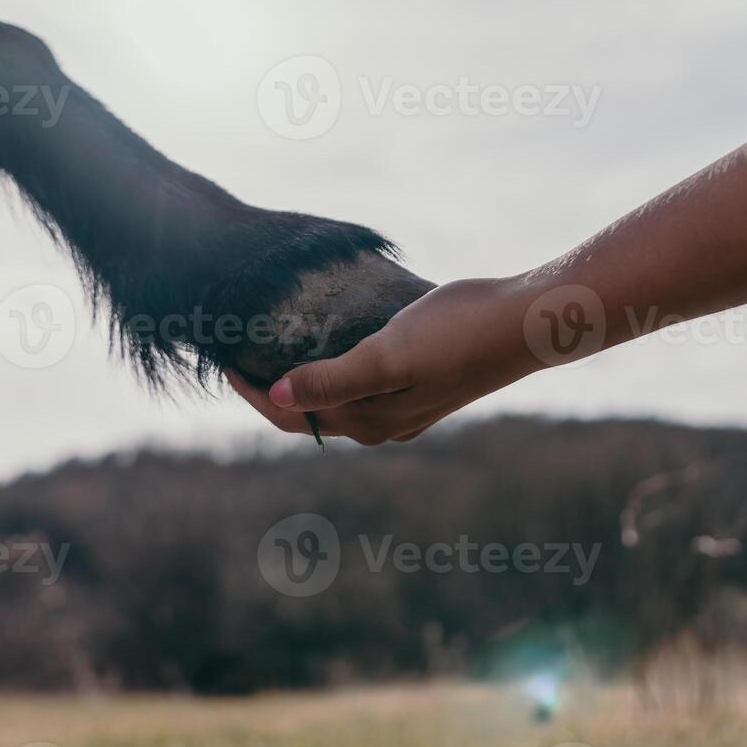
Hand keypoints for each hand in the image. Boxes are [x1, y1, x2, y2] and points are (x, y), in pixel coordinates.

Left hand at [226, 277, 545, 445]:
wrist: (526, 323)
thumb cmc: (457, 334)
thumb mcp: (387, 356)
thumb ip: (332, 380)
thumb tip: (276, 397)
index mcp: (368, 421)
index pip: (289, 415)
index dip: (250, 392)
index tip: (220, 361)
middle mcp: (381, 422)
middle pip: (307, 411)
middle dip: (268, 387)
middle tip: (236, 350)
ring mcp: (404, 405)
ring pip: (333, 397)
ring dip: (299, 378)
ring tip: (271, 344)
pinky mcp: (421, 381)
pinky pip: (360, 380)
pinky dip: (332, 366)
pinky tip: (330, 339)